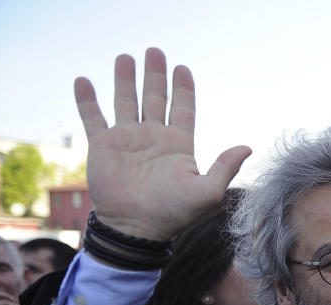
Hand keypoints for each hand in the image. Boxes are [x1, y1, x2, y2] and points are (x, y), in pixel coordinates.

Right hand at [74, 48, 251, 240]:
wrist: (136, 227)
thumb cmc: (173, 214)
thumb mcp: (207, 192)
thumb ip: (225, 168)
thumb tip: (247, 147)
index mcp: (178, 145)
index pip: (182, 109)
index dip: (183, 89)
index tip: (182, 68)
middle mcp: (153, 138)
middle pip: (155, 98)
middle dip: (155, 75)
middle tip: (155, 51)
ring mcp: (127, 140)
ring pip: (126, 101)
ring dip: (125, 79)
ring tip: (125, 57)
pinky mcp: (102, 146)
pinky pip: (92, 117)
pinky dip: (87, 100)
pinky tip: (83, 80)